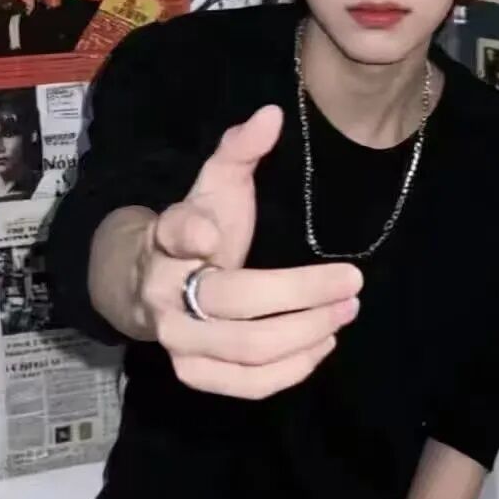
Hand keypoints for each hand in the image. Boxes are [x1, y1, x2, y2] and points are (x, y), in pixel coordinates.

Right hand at [134, 105, 362, 397]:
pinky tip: (323, 344)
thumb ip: (241, 148)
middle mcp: (166, 294)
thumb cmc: (198, 223)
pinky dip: (291, 369)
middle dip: (300, 294)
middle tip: (352, 282)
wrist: (147, 282)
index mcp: (168, 237)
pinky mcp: (193, 374)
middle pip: (234, 301)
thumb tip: (273, 114)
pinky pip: (246, 384)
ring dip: (305, 335)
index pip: (173, 232)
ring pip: (247, 349)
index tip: (213, 235)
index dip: (189, 234)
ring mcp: (177, 341)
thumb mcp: (215, 182)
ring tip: (347, 311)